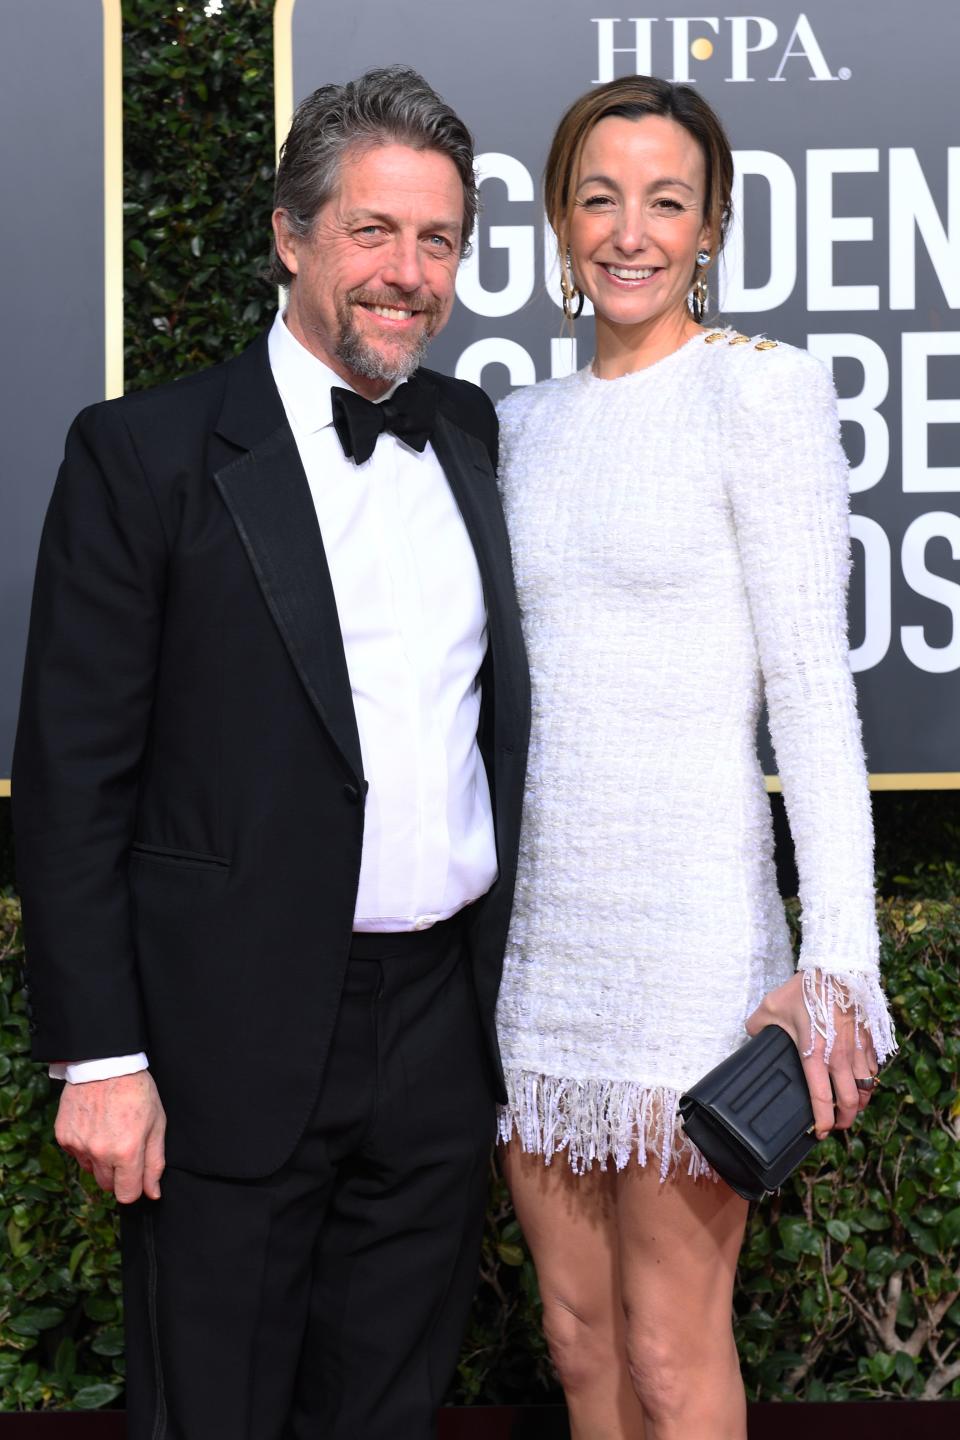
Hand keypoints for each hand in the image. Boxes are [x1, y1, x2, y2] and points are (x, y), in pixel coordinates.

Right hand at [54, 1070, 165, 1202]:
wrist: (105, 1063)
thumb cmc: (136, 1091)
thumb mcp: (157, 1123)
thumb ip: (155, 1162)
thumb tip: (152, 1193)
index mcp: (127, 1152)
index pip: (127, 1195)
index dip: (134, 1188)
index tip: (137, 1176)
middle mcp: (100, 1153)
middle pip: (107, 1186)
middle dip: (118, 1174)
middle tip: (125, 1147)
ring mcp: (79, 1145)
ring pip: (91, 1170)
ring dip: (100, 1160)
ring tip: (109, 1132)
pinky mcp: (63, 1136)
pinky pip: (76, 1155)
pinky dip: (85, 1146)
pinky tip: (94, 1125)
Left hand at [745, 973, 877, 1139]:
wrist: (836, 968)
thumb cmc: (804, 988)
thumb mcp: (771, 1007)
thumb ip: (758, 1025)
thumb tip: (751, 1033)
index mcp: (815, 1056)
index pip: (822, 1099)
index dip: (822, 1121)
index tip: (819, 1132)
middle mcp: (840, 1058)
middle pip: (851, 1102)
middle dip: (846, 1120)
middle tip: (837, 1125)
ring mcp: (857, 1049)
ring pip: (866, 1087)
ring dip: (860, 1101)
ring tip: (851, 1106)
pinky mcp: (868, 1038)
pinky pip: (873, 1067)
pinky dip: (869, 1079)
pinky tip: (861, 1079)